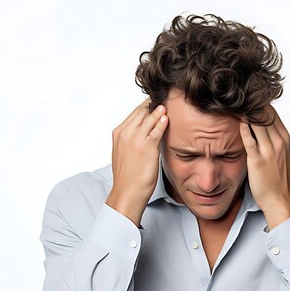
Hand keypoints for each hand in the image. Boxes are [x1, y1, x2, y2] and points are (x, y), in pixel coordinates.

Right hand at [106, 99, 168, 225]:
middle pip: (142, 111)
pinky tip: (168, 118)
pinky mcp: (145, 148)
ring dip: (159, 110)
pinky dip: (162, 122)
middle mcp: (125, 133)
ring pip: (149, 118)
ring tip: (170, 103)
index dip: (148, 106)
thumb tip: (147, 130)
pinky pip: (156, 130)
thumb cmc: (128, 176)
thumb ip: (134, 139)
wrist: (127, 192)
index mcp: (119, 133)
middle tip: (168, 98)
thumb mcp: (126, 152)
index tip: (159, 101)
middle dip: (154, 104)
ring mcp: (134, 140)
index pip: (135, 112)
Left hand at [239, 105, 289, 229]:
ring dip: (244, 112)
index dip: (258, 104)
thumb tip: (259, 127)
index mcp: (285, 138)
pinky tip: (234, 121)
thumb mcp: (280, 154)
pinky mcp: (258, 158)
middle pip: (264, 113)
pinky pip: (248, 137)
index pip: (272, 112)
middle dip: (250, 104)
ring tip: (231, 106)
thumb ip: (272, 139)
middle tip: (235, 99)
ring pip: (257, 121)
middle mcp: (279, 141)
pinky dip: (241, 126)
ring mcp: (269, 149)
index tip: (245, 100)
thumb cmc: (277, 178)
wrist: (278, 198)